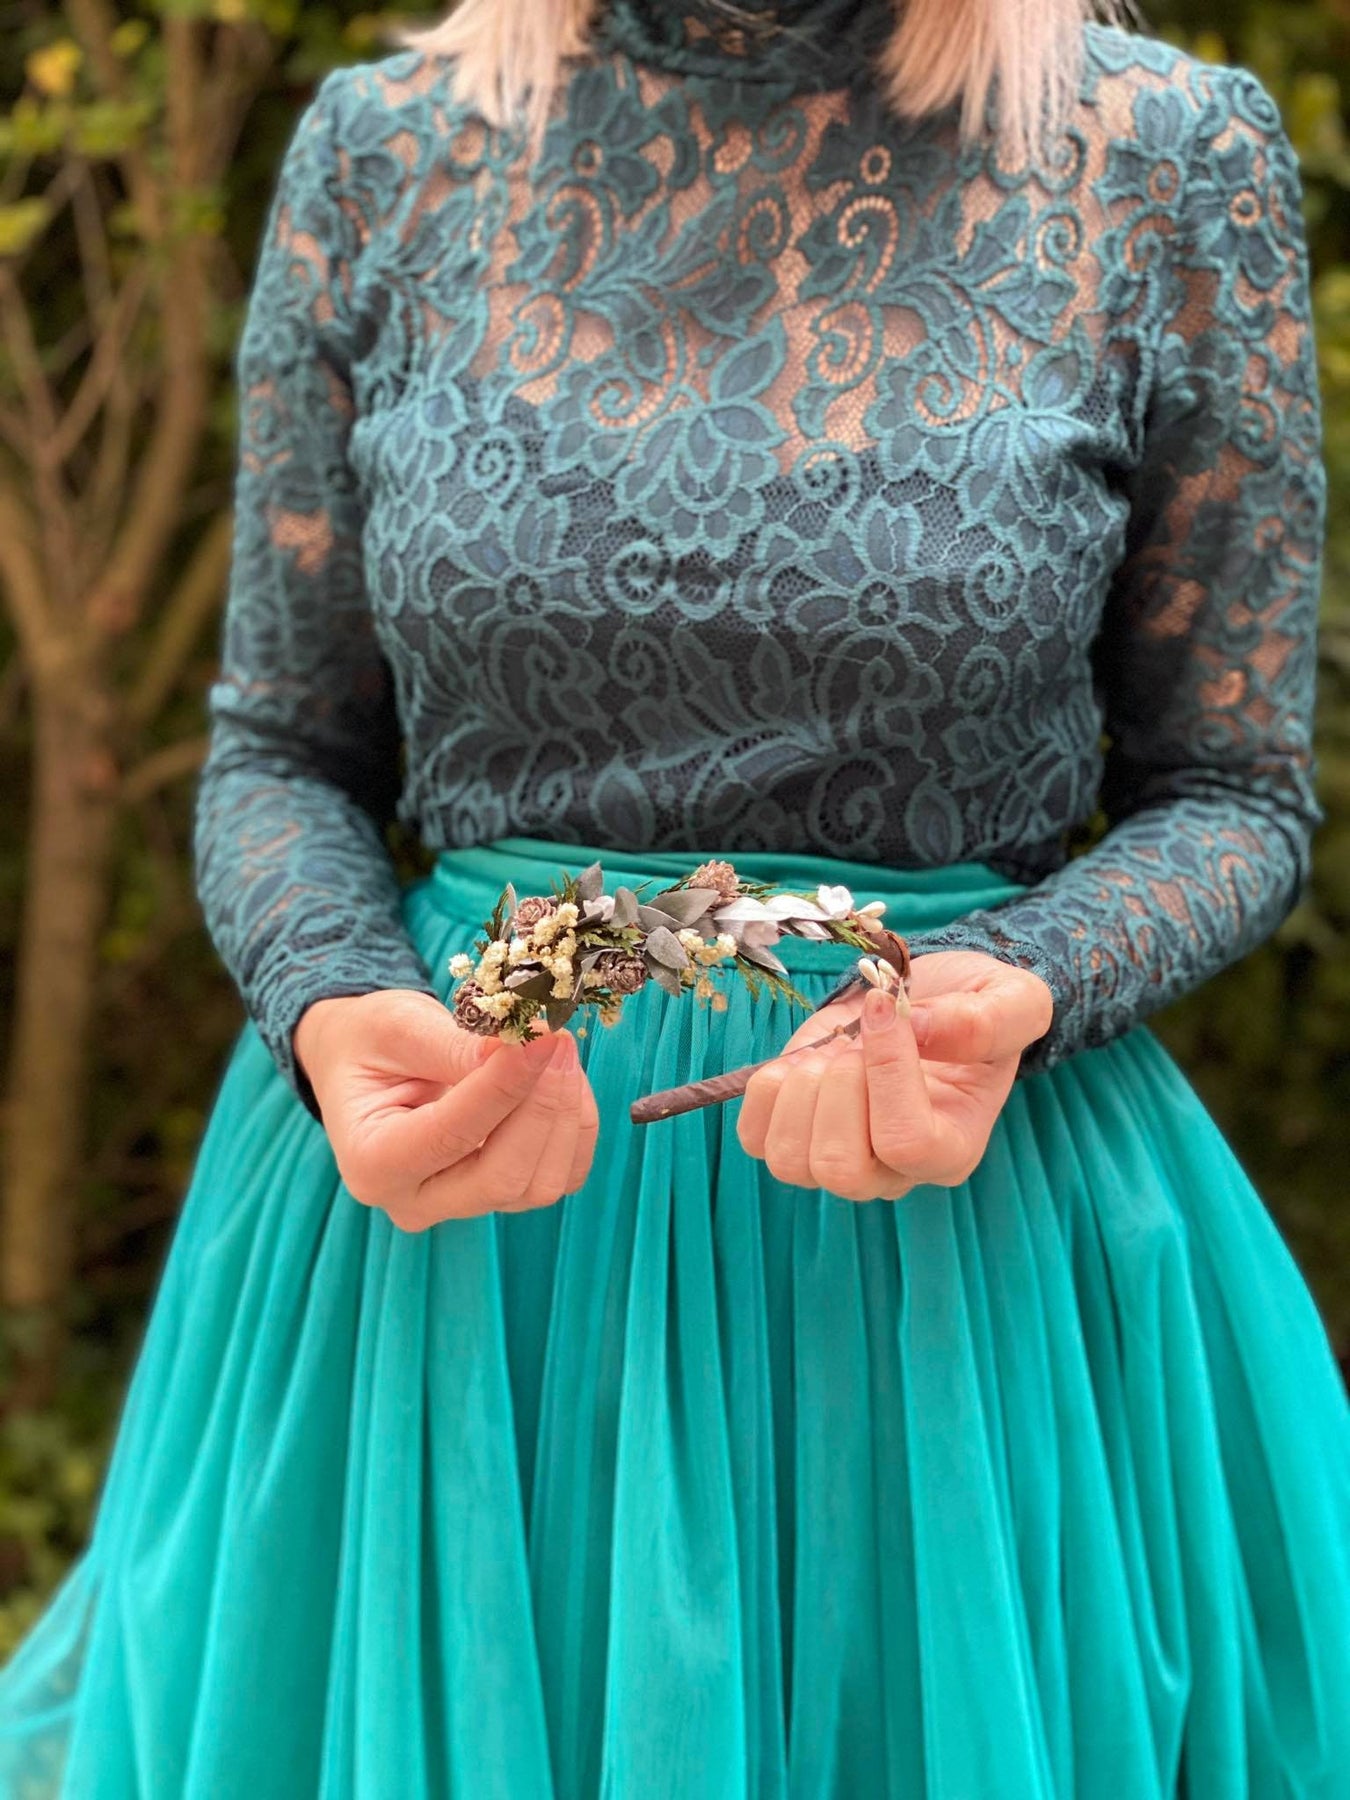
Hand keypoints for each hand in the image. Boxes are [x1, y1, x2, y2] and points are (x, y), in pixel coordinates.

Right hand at [294, 989, 598, 1230]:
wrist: (366, 1062)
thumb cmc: (371, 1042)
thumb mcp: (398, 1029)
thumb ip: (456, 1047)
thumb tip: (525, 1050)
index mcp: (373, 1163)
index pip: (452, 1135)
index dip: (505, 1087)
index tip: (541, 1038)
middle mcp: (415, 1201)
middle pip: (501, 1178)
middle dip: (542, 1106)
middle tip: (557, 1041)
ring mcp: (461, 1205)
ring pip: (539, 1184)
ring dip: (564, 1115)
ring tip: (558, 1051)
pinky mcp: (501, 1194)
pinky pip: (560, 1176)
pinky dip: (575, 1128)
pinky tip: (563, 1079)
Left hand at [735, 951, 1053, 1201]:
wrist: (928, 1000)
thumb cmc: (975, 1008)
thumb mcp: (1011, 999)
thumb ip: (986, 1019)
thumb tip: (919, 1028)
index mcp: (953, 1147)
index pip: (906, 1142)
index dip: (887, 1072)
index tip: (886, 1009)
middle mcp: (893, 1170)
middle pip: (840, 1168)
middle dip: (837, 1085)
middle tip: (856, 1041)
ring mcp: (838, 1160)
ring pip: (789, 1161)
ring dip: (800, 1089)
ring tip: (831, 1052)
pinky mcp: (793, 1136)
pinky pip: (755, 1139)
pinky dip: (767, 1090)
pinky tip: (803, 1061)